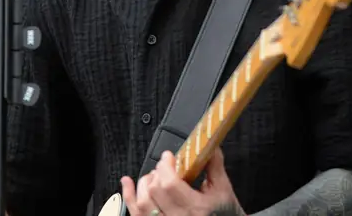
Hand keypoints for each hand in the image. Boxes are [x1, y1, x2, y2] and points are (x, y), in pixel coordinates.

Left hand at [120, 148, 244, 215]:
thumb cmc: (225, 213)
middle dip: (157, 173)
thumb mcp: (222, 189)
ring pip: (142, 204)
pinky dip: (128, 196)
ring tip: (153, 177)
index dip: (165, 166)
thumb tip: (209, 144)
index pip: (170, 184)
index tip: (169, 157)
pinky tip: (127, 183)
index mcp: (196, 208)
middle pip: (154, 191)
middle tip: (165, 168)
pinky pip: (135, 214)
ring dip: (143, 185)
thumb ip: (214, 165)